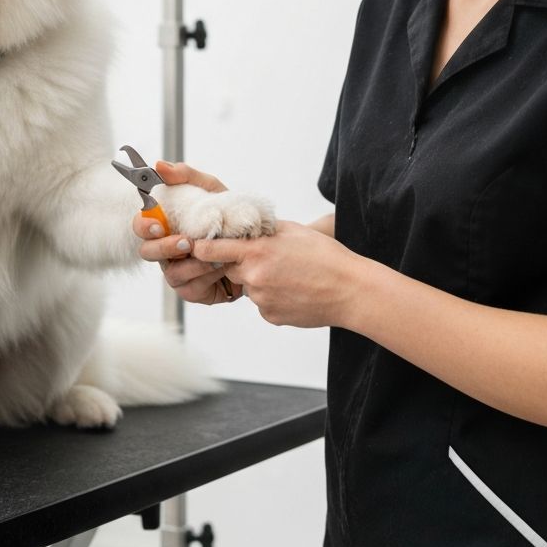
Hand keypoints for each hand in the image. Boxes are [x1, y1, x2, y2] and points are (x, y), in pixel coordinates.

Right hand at [133, 161, 242, 305]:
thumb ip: (186, 175)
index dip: (144, 225)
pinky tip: (220, 268)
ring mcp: (178, 270)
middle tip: (185, 241)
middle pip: (147, 252)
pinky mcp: (193, 289)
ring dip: (193, 263)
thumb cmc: (228, 216)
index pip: (141, 225)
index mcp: (167, 226)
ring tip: (215, 255)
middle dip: (164, 247)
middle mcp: (167, 250)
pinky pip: (190, 287)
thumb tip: (160, 166)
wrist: (257, 243)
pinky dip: (206, 276)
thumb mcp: (211, 189)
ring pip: (171, 273)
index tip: (157, 224)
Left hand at [193, 220, 361, 327]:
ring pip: (249, 288)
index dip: (202, 248)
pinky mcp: (270, 316)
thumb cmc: (325, 256)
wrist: (349, 290)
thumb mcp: (292, 231)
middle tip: (270, 260)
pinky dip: (273, 298)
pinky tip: (295, 291)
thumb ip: (262, 231)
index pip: (212, 249)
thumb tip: (243, 229)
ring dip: (261, 281)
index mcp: (257, 251)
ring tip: (290, 276)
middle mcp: (254, 277)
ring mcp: (261, 300)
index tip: (196, 247)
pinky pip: (262, 304)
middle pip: (231, 269)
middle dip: (242, 264)